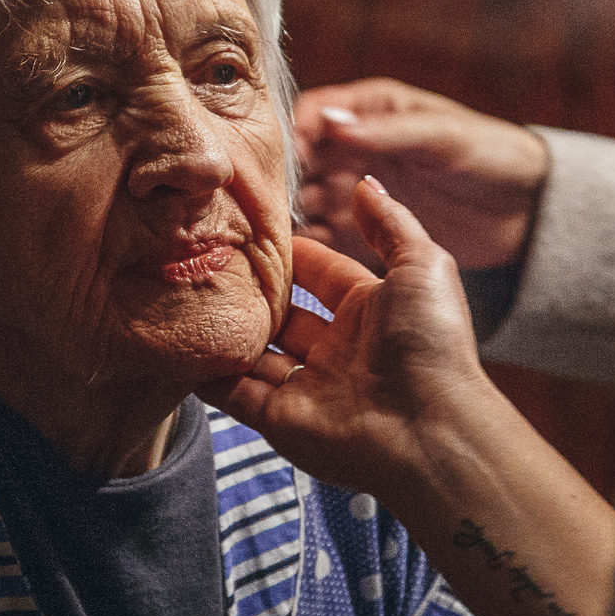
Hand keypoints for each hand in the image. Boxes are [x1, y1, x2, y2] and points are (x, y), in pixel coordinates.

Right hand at [200, 177, 501, 494]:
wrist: (429, 432)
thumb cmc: (431, 345)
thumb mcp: (422, 266)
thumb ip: (390, 224)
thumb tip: (365, 183)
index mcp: (371, 311)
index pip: (320, 272)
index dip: (291, 254)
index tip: (251, 229)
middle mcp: (338, 348)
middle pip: (284, 314)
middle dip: (253, 291)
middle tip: (209, 259)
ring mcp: (308, 387)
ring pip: (255, 353)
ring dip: (227, 329)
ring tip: (185, 295)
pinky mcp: (281, 421)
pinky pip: (235, 393)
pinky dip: (209, 374)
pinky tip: (182, 344)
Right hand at [293, 78, 549, 269]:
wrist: (530, 207)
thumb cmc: (493, 155)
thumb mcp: (442, 137)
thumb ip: (387, 131)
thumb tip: (329, 122)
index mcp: (372, 110)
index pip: (313, 115)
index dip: (291, 134)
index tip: (279, 160)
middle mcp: (357, 149)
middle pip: (300, 160)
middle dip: (283, 180)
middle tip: (268, 204)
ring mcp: (359, 191)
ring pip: (307, 199)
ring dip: (292, 215)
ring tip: (275, 233)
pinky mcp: (367, 232)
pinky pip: (327, 236)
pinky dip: (310, 246)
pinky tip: (298, 258)